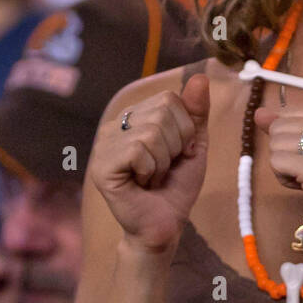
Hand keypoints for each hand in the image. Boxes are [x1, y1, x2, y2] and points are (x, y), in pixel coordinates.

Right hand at [91, 74, 209, 252]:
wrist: (165, 225)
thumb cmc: (176, 187)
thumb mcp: (193, 145)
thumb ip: (196, 112)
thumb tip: (201, 77)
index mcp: (135, 117)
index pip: (170, 99)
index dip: (185, 129)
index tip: (178, 154)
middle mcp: (115, 126)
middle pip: (162, 112)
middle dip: (176, 145)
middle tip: (165, 168)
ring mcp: (104, 145)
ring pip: (151, 131)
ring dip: (164, 161)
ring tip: (153, 177)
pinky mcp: (101, 166)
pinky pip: (138, 150)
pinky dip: (151, 169)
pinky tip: (142, 183)